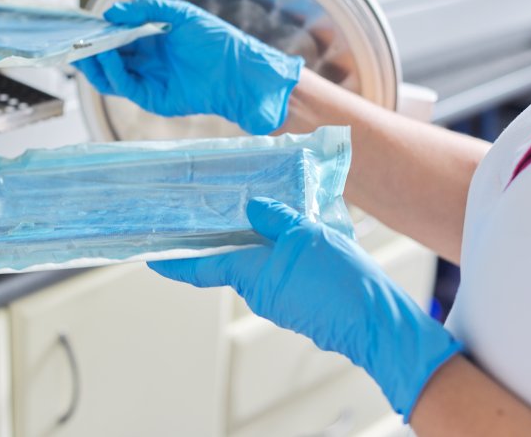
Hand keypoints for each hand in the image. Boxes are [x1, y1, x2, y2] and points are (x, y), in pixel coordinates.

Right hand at [74, 0, 302, 134]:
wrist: (240, 72)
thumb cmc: (217, 41)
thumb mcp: (180, 14)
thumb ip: (146, 10)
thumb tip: (111, 12)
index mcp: (152, 41)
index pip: (117, 37)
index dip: (98, 32)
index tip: (80, 24)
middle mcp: (147, 62)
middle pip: (108, 58)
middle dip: (88, 48)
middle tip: (72, 38)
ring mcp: (148, 81)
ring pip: (109, 75)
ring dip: (93, 61)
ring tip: (83, 46)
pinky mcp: (152, 98)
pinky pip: (123, 85)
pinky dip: (110, 70)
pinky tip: (104, 54)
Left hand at [149, 197, 462, 419]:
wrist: (378, 322)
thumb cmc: (341, 281)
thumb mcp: (306, 234)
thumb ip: (275, 219)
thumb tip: (252, 209)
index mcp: (252, 275)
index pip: (202, 267)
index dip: (175, 261)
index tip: (153, 256)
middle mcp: (260, 292)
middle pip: (231, 262)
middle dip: (224, 240)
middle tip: (218, 214)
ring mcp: (281, 302)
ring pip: (259, 266)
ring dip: (258, 244)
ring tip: (267, 213)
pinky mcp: (301, 305)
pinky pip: (281, 275)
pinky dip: (280, 255)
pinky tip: (296, 236)